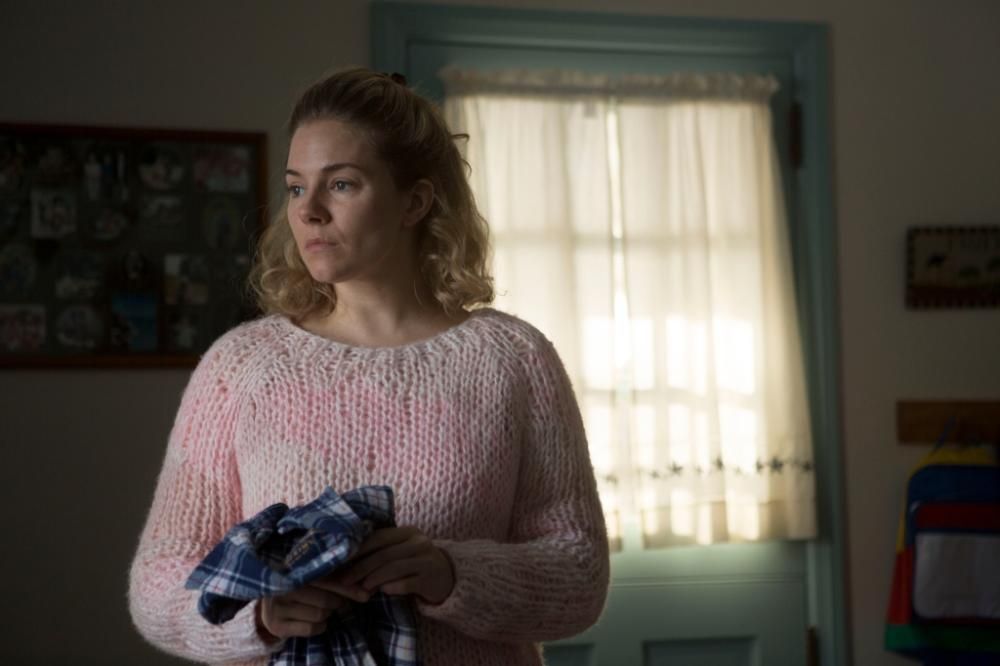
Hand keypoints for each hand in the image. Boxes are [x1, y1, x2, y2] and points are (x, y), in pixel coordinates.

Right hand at [256, 579, 367, 641]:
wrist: (269, 604)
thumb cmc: (299, 586)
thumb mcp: (313, 577)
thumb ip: (335, 576)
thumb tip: (366, 588)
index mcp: (294, 570)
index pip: (327, 580)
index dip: (347, 588)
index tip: (366, 595)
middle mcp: (283, 587)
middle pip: (326, 601)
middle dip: (336, 602)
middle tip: (335, 601)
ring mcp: (277, 607)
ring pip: (319, 615)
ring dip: (326, 614)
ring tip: (319, 608)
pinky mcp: (277, 626)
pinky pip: (311, 629)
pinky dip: (319, 627)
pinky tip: (313, 620)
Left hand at [329, 526, 454, 604]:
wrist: (447, 577)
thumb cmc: (414, 564)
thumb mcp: (399, 553)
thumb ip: (379, 554)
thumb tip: (346, 564)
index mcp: (407, 532)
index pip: (378, 537)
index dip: (357, 550)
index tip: (339, 562)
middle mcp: (418, 542)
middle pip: (384, 554)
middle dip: (361, 567)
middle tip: (344, 580)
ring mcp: (426, 559)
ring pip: (394, 567)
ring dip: (374, 578)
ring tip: (360, 588)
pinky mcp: (431, 578)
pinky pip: (408, 583)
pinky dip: (393, 587)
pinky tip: (383, 592)